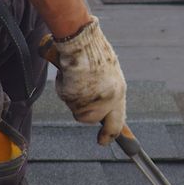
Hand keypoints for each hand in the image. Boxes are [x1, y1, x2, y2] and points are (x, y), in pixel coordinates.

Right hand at [53, 16, 126, 144]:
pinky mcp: (73, 97)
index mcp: (119, 93)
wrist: (81, 42)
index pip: (117, 123)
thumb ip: (107, 91)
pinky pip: (66, 98)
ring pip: (77, 109)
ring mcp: (90, 100)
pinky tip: (69, 74)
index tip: (103, 142)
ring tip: (77, 77)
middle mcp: (107, 100)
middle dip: (85, 111)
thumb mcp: (109, 74)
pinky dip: (64, 87)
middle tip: (79, 95)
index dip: (110, 135)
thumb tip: (103, 107)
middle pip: (91, 119)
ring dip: (74, 97)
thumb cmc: (94, 53)